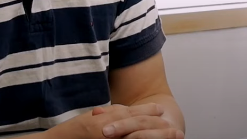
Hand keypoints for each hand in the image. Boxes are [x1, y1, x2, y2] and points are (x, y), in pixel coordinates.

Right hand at [47, 104, 182, 138]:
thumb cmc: (72, 133)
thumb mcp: (91, 120)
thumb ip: (108, 114)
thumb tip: (125, 110)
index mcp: (105, 122)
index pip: (131, 114)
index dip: (148, 112)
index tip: (162, 110)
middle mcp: (108, 132)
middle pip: (138, 127)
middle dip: (158, 129)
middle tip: (175, 130)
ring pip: (136, 138)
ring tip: (172, 137)